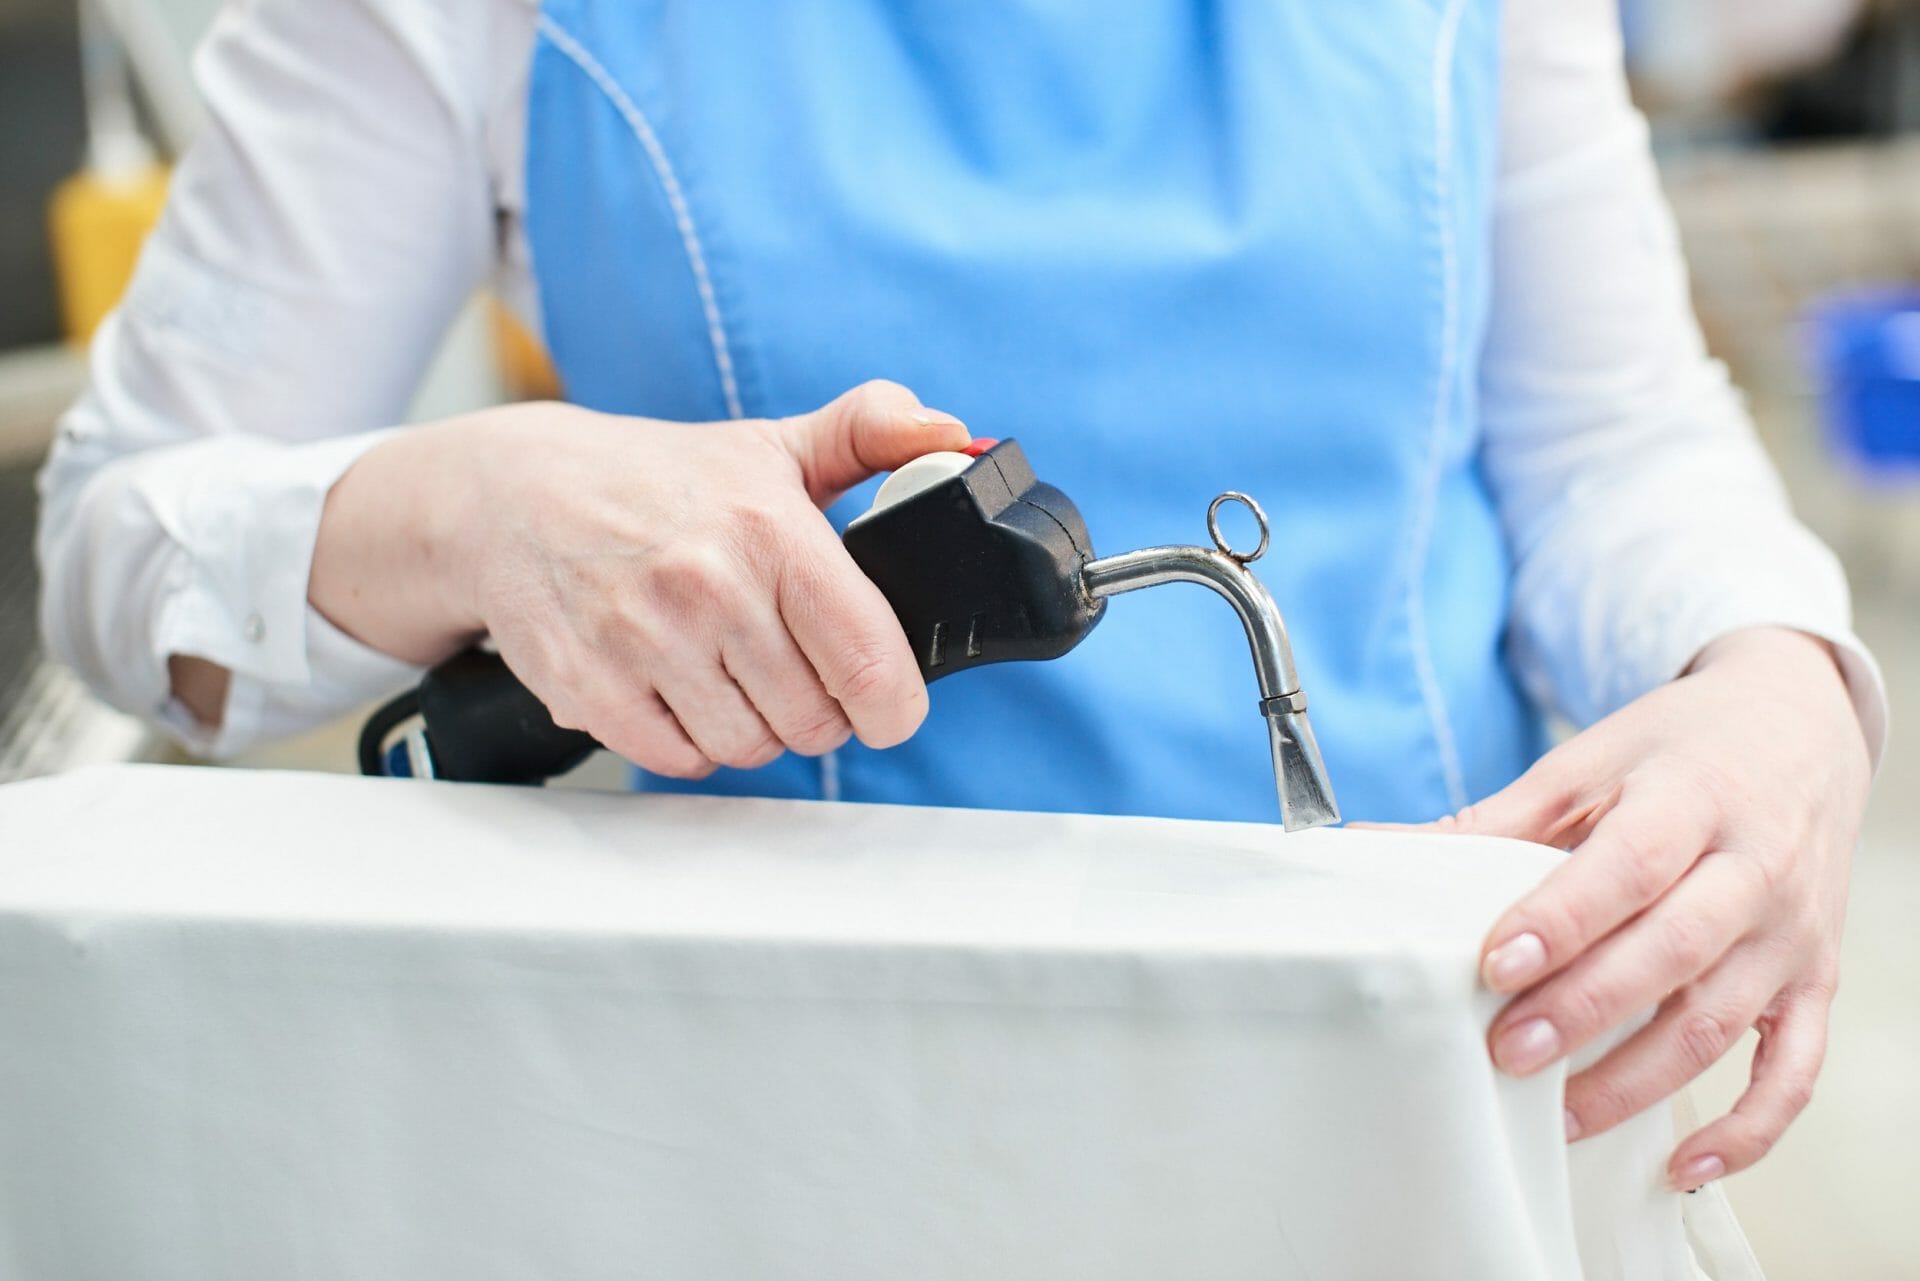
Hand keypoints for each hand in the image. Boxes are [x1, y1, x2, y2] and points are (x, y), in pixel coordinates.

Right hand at [311, 381, 969, 775]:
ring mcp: (645, 642)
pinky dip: (689, 741)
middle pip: (812, 721)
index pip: (869, 660)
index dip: (892, 704)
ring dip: (751, 727)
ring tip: (728, 673)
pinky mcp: (591, 688)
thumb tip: (957, 436)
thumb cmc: (655, 480)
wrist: (511, 496)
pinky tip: (677, 688)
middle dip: (816, 710)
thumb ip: (873, 435)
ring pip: (748, 747)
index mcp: (770, 531)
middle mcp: (709, 588)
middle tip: (790, 671)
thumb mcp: (770, 446)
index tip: (887, 704)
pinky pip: (680, 759)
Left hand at [1399, 628, 1868, 1189]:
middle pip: (1672, 952)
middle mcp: (1754, 870)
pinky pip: (1791, 1070)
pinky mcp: (1813, 981)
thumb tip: (1384, 846)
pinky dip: (1746, 1129)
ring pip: (1719, 1022)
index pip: (1631, 867)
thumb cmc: (1681, 750)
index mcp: (1693, 800)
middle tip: (1506, 1050)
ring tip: (1557, 1111)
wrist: (1800, 728)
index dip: (1563, 919)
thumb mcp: (1590, 760)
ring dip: (1636, 1079)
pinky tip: (1678, 1165)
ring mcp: (1790, 934)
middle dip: (1585, 1008)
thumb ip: (1498, 819)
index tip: (1495, 963)